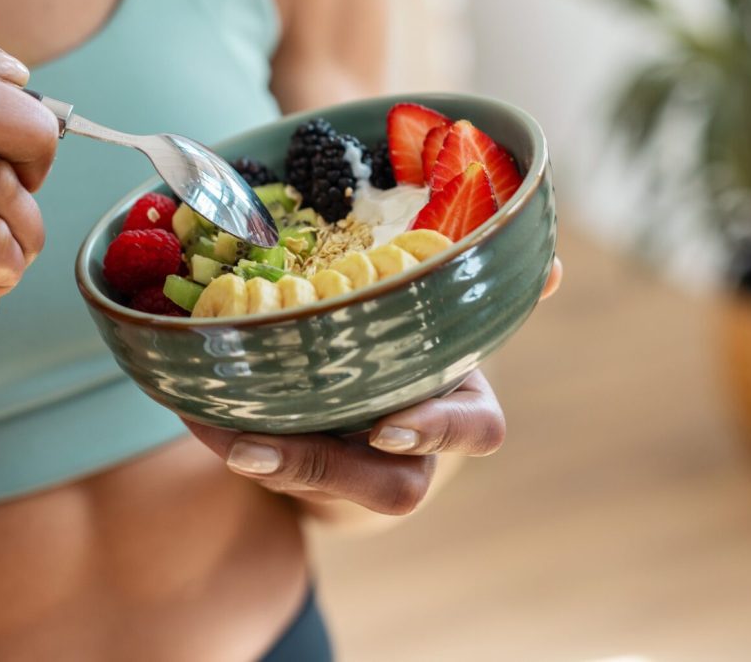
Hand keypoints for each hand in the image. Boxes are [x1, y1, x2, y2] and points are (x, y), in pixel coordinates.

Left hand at [187, 258, 562, 516]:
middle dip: (319, 466)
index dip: (437, 429)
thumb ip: (488, 292)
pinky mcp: (308, 472)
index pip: (475, 431)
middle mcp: (413, 449)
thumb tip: (555, 267)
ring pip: (320, 484)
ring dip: (264, 459)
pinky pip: (271, 468)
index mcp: (458, 403)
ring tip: (211, 427)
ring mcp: (358, 470)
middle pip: (387, 484)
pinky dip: (228, 437)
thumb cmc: (418, 350)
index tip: (386, 423)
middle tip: (255, 447)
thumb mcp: (453, 319)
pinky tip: (195, 408)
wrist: (374, 409)